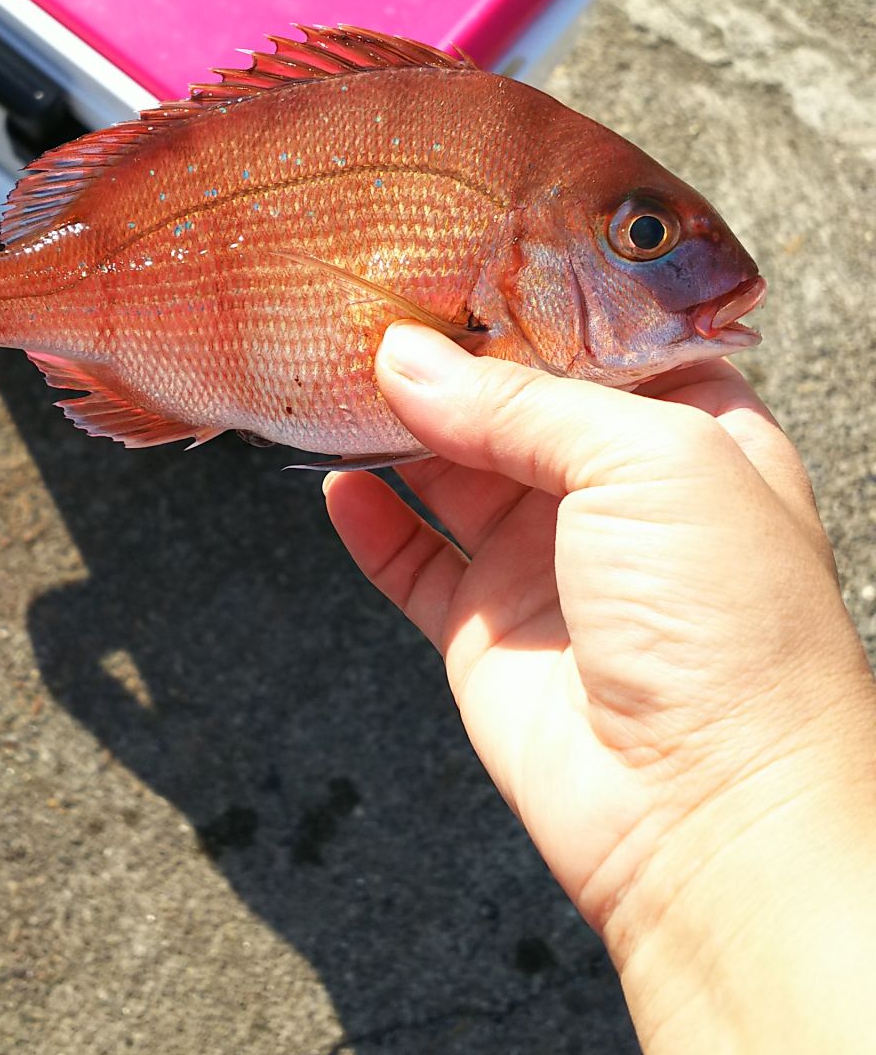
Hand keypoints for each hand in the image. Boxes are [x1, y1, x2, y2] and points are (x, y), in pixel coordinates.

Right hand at [324, 324, 875, 963]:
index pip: (598, 335)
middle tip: (363, 293)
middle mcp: (619, 491)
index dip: (528, 291)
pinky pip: (408, 558)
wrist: (710, 811)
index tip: (446, 244)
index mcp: (693, 430)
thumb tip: (402, 358)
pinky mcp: (484, 630)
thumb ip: (520, 400)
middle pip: (511, 396)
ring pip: (449, 468)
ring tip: (327, 365)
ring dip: (393, 424)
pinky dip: (366, 519)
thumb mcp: (650, 460)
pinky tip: (330, 477)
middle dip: (445, 352)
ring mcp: (548, 561)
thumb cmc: (726, 619)